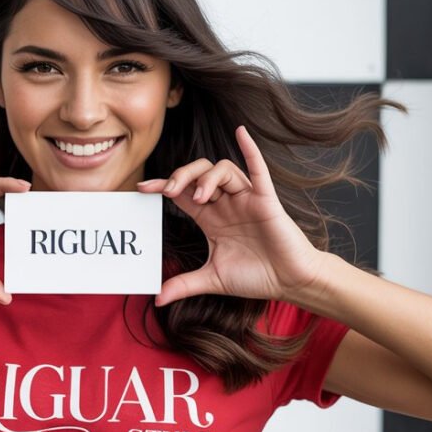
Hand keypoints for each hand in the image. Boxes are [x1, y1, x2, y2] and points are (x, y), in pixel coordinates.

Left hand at [136, 125, 328, 306]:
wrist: (289, 282)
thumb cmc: (256, 276)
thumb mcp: (212, 280)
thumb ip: (184, 285)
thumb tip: (158, 299)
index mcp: (212, 218)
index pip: (182, 194)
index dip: (162, 186)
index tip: (142, 188)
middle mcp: (227, 204)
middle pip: (198, 174)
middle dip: (181, 177)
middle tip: (167, 191)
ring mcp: (246, 199)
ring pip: (222, 170)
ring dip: (207, 179)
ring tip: (201, 199)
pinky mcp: (266, 200)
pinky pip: (258, 170)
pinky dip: (250, 149)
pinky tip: (240, 132)